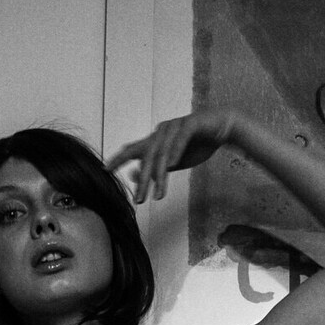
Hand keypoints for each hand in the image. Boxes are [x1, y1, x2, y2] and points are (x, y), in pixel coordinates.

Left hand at [107, 110, 237, 203]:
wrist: (220, 128)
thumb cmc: (196, 144)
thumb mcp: (173, 161)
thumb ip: (155, 167)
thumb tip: (133, 175)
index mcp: (155, 140)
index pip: (132, 150)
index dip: (118, 160)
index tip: (105, 170)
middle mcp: (161, 132)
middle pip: (147, 157)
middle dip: (143, 180)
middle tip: (139, 200)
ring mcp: (175, 127)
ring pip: (163, 152)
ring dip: (160, 175)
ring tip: (158, 194)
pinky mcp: (190, 124)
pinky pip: (181, 139)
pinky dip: (176, 151)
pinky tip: (172, 164)